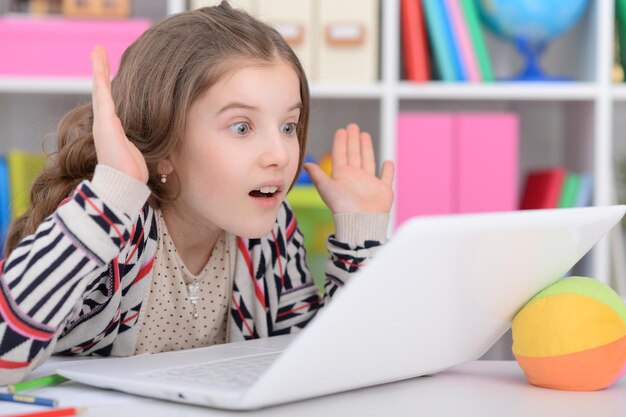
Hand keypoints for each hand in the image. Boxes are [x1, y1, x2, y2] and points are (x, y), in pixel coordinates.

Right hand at [91, 45, 148, 183]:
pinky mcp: (105, 120)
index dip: (112, 91)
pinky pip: (102, 92)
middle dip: (101, 73)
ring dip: (98, 68)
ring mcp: (103, 122)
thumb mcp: (147, 161)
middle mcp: (105, 124)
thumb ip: (154, 157)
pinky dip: (99, 74)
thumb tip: (169, 164)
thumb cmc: (133, 177)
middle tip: (98, 52)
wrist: (121, 186)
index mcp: (114, 132)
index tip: (111, 77)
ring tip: (97, 49)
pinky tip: (98, 57)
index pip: (113, 106)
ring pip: (99, 89)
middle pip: (102, 92)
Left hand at [304, 124, 393, 213]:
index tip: (342, 130)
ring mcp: (369, 183)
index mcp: (342, 175)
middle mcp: (355, 177)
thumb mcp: (326, 188)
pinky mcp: (383, 190)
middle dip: (353, 140)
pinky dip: (388, 170)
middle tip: (353, 126)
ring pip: (368, 161)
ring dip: (367, 148)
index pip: (341, 154)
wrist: (360, 222)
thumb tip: (304, 164)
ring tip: (365, 135)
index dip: (341, 142)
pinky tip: (388, 161)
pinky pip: (387, 177)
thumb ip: (317, 175)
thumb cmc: (342, 206)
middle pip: (354, 154)